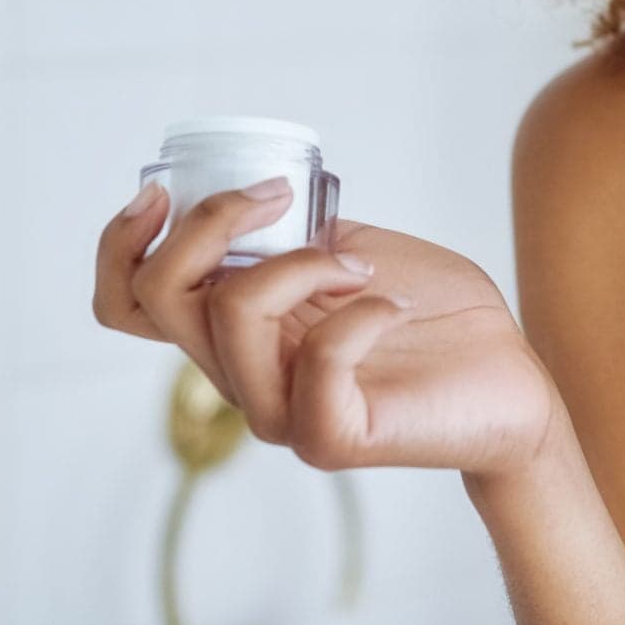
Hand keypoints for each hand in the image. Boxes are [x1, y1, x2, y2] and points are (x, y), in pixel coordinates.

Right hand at [94, 181, 561, 479]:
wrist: (505, 375)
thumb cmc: (427, 311)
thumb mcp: (342, 246)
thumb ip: (289, 231)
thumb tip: (252, 187)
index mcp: (231, 327)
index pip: (125, 303)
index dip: (118, 244)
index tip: (162, 192)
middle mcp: (240, 372)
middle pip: (159, 297)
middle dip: (211, 221)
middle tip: (278, 197)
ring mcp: (280, 410)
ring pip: (231, 316)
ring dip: (301, 262)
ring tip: (361, 266)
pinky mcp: (333, 437)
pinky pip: (318, 361)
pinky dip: (359, 311)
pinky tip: (391, 303)